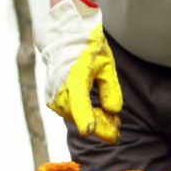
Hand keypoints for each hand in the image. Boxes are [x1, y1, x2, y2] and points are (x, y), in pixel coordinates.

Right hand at [34, 0, 122, 142]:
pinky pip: (70, 112)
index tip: (88, 132)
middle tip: (118, 129)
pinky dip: (84, 116)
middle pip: (80, 116)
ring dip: (94, 121)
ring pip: (75, 117)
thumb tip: (113, 112)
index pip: (78, 101)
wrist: (63, 38)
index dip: (84, 118)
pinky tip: (99, 114)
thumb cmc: (87, 48)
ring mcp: (53, 95)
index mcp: (74, 76)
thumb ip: (110, 89)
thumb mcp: (106, 64)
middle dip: (100, 126)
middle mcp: (60, 88)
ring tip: (113, 121)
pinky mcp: (52, 99)